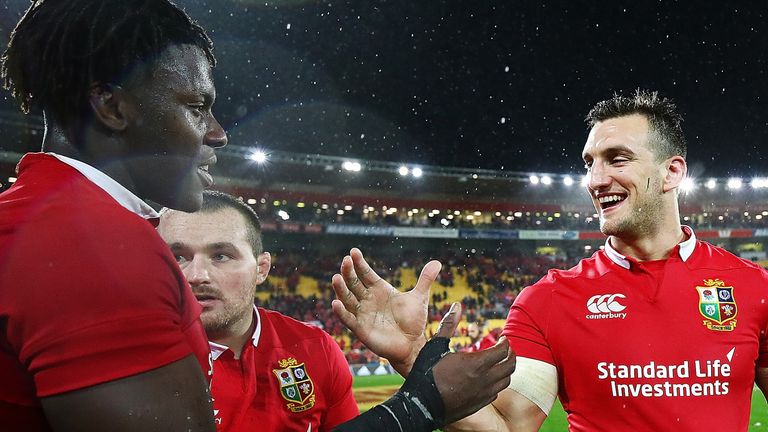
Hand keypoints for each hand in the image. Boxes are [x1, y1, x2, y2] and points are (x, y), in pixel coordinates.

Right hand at [331, 248, 441, 375]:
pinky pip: (348, 319)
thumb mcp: (419, 298)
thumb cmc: (413, 322)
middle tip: (345, 261)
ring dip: (341, 289)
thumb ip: (425, 280)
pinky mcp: (361, 329)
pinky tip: (335, 303)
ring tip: (336, 278)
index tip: (353, 252)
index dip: (359, 263)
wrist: (412, 345)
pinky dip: (341, 312)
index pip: (366, 273)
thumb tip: (437, 262)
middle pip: (354, 283)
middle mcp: (368, 300)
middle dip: (349, 272)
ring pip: (348, 299)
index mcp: (380, 290)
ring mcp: (363, 314)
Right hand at [430, 302, 516, 423]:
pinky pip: (496, 392)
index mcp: (475, 363)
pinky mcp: (479, 404)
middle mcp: (484, 380)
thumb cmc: (426, 373)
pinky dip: (498, 382)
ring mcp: (483, 394)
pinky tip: (490, 378)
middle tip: (507, 348)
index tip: (503, 338)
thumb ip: (449, 325)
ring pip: (506, 380)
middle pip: (510, 366)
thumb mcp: (436, 346)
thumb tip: (457, 305)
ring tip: (501, 362)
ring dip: (507, 369)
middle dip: (511, 354)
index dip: (506, 342)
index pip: (503, 351)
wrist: (420, 405)